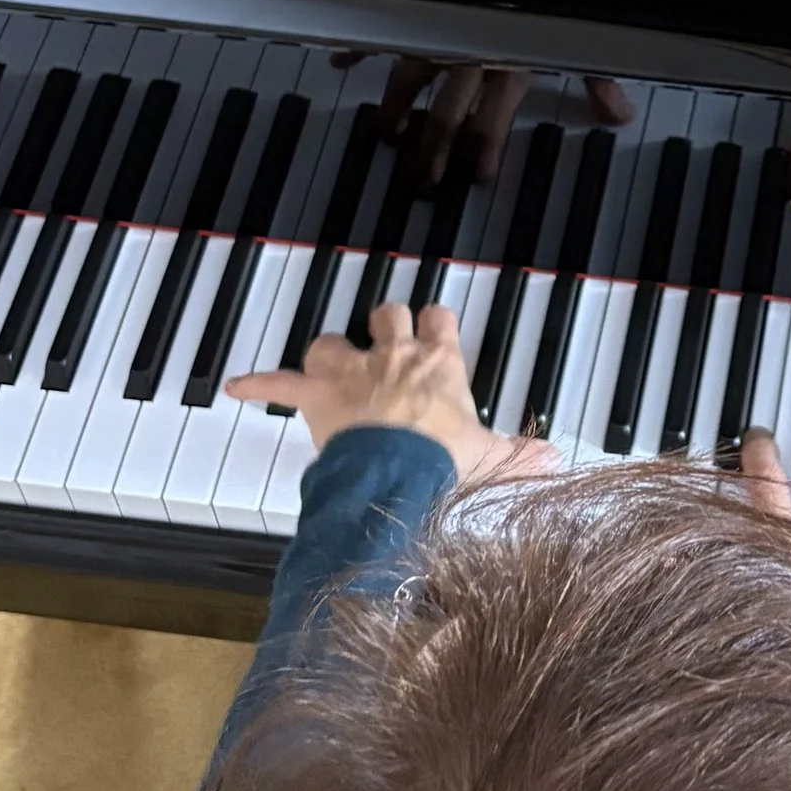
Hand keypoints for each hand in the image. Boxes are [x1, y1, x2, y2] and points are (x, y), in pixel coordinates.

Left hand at [227, 299, 554, 479]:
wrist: (398, 476)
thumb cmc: (443, 463)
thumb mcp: (490, 459)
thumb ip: (520, 456)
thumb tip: (556, 461)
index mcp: (438, 363)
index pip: (440, 320)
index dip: (436, 323)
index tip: (436, 329)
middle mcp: (394, 355)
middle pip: (387, 314)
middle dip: (386, 323)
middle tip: (386, 339)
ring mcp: (351, 371)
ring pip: (332, 340)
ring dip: (329, 352)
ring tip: (328, 365)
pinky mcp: (317, 394)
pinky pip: (279, 382)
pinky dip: (257, 383)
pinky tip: (234, 386)